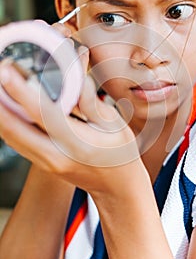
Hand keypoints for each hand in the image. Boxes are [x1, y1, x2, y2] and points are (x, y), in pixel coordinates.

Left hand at [0, 22, 141, 195]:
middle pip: (14, 127)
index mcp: (77, 144)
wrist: (116, 187)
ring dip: (0, 110)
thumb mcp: (114, 123)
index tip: (6, 71)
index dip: (21, 90)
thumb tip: (75, 76)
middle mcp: (55, 156)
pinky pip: (15, 140)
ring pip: (9, 135)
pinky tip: (6, 103)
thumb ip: (90, 100)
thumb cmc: (120, 153)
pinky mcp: (41, 162)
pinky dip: (6, 121)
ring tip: (0, 85)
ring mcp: (46, 162)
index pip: (43, 114)